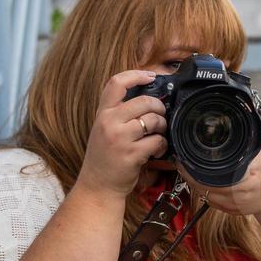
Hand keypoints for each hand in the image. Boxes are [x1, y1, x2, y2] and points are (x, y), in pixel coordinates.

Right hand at [79, 70, 167, 197]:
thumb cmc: (104, 158)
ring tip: (158, 136)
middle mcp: (109, 123)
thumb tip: (148, 100)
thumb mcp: (104, 130)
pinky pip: (157, 141)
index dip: (136, 75)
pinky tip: (157, 151)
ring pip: (153, 120)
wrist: (97, 186)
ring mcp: (120, 138)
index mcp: (102, 114)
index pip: (116, 83)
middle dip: (159, 108)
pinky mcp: (131, 154)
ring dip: (162, 127)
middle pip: (144, 101)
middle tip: (160, 118)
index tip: (151, 76)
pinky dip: (162, 145)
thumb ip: (119, 114)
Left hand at [176, 134, 260, 225]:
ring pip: (206, 197)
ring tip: (185, 169)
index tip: (186, 159)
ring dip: (193, 184)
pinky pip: (211, 203)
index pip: (214, 178)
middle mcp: (241, 196)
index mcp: (249, 180)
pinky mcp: (233, 211)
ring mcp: (236, 206)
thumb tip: (246, 104)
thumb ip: (255, 127)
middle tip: (180, 162)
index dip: (195, 170)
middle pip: (205, 188)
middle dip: (190, 176)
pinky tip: (197, 182)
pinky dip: (203, 192)